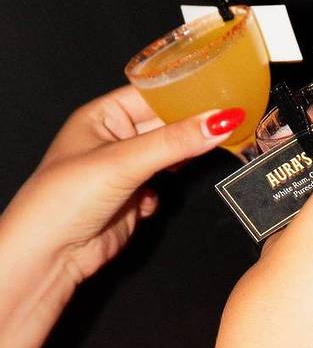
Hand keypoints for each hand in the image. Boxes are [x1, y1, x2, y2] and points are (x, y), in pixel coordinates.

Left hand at [4, 86, 243, 285]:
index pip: (153, 95)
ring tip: (204, 155)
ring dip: (182, 161)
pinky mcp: (134, 198)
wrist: (51, 254)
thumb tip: (217, 123)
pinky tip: (152, 199)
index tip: (220, 95)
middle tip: (225, 125)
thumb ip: (174, 142)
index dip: (184, 94)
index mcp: (101, 116)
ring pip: (169, 157)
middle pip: (165, 126)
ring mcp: (126, 170)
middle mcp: (113, 140)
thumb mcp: (123, 161)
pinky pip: (166, 188)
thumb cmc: (60, 200)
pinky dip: (166, 193)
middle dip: (191, 129)